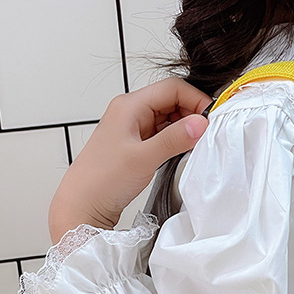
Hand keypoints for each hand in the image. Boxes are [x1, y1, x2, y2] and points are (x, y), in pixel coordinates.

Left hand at [49, 77, 212, 242]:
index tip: (211, 120)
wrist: (82, 205)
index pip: (171, 88)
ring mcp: (133, 129)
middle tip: (206, 135)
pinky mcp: (135, 145)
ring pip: (168, 118)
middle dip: (191, 114)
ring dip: (184, 128)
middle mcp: (131, 112)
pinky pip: (161, 134)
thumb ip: (175, 139)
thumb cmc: (103, 180)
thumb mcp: (144, 158)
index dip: (195, 100)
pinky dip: (175, 140)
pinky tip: (182, 152)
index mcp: (129, 105)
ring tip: (195, 145)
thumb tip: (201, 124)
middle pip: (171, 100)